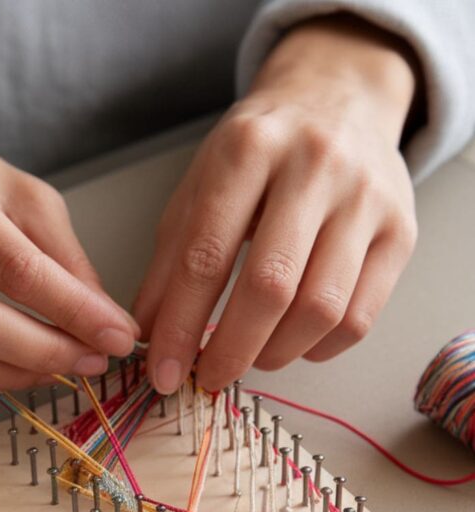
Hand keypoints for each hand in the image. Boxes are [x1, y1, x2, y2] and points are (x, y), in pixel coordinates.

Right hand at [0, 103, 138, 389]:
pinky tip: (27, 368)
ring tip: (67, 365)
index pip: (16, 268)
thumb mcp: (34, 202)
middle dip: (47, 350)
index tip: (118, 335)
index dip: (73, 310)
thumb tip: (108, 326)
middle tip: (94, 359)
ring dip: (22, 372)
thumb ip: (69, 262)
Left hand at [136, 15, 419, 393]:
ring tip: (253, 357)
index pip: (205, 256)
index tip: (162, 372)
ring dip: (277, 353)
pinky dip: (320, 348)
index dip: (179, 326)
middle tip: (209, 378)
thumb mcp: (201, 186)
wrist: (340, 97)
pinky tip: (295, 343)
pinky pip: (360, 317)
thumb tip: (147, 335)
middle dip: (231, 350)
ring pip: (321, 308)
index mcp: (248, 148)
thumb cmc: (261, 151)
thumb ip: (170, 260)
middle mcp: (314, 165)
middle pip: (270, 286)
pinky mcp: (401, 231)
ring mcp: (365, 199)